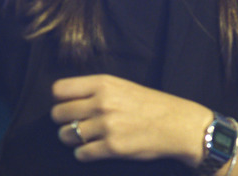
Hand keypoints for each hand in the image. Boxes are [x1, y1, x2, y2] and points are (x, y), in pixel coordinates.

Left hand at [50, 74, 211, 164]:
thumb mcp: (125, 87)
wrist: (180, 125)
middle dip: (65, 121)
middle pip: (58, 114)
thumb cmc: (153, 105)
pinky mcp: (111, 147)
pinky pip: (80, 153)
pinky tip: (97, 149)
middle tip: (79, 123)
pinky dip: (85, 153)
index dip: (61, 99)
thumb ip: (98, 91)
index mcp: (105, 84)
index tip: (69, 105)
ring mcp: (106, 125)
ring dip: (73, 139)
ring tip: (88, 137)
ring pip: (65, 135)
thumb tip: (67, 101)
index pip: (59, 89)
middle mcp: (102, 102)